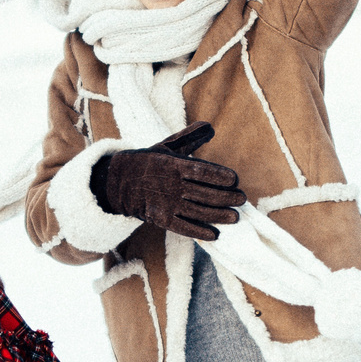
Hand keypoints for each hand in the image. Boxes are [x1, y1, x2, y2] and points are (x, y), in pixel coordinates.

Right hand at [89, 123, 246, 241]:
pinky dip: (199, 232)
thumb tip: (210, 127)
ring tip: (235, 217)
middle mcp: (172, 184)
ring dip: (219, 216)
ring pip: (198, 212)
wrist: (118, 182)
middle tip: (242, 199)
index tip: (235, 180)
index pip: (201, 171)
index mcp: (173, 165)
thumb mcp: (166, 147)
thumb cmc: (148, 162)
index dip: (220, 176)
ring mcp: (166, 203)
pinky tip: (215, 234)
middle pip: (204, 193)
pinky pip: (182, 227)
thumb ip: (189, 138)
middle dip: (227, 197)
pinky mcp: (160, 218)